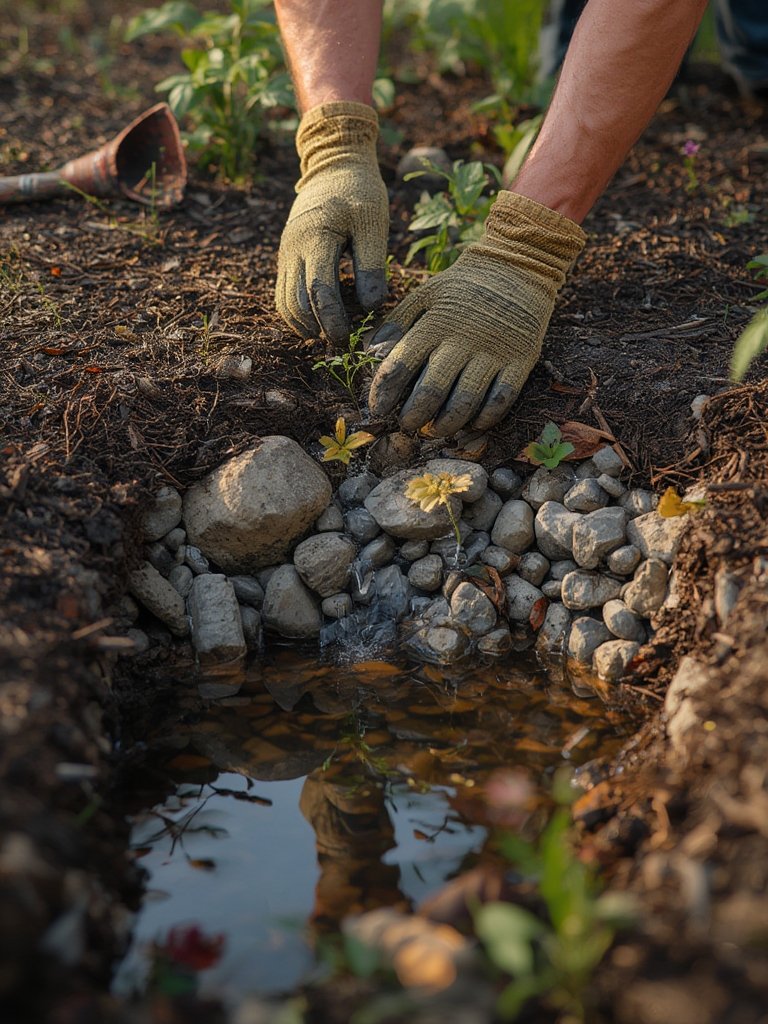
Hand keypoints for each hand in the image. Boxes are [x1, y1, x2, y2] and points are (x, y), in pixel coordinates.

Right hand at [276, 101, 388, 343]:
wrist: (334, 163)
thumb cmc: (360, 191)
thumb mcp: (374, 223)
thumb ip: (372, 265)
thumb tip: (372, 307)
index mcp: (315, 237)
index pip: (318, 290)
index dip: (331, 319)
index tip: (346, 338)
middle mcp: (293, 248)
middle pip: (295, 302)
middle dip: (316, 327)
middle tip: (340, 343)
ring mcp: (286, 253)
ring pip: (283, 301)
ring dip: (302, 324)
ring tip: (327, 335)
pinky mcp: (287, 256)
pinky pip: (284, 292)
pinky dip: (296, 312)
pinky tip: (316, 321)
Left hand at [368, 191, 585, 435]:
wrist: (518, 266)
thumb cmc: (463, 287)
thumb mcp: (425, 295)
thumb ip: (396, 324)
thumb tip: (369, 353)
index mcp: (434, 323)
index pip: (400, 366)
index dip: (384, 393)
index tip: (378, 409)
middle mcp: (463, 339)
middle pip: (432, 391)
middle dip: (413, 416)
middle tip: (406, 426)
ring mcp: (494, 351)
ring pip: (466, 401)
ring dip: (446, 424)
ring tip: (435, 430)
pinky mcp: (521, 360)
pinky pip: (501, 399)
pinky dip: (484, 418)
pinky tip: (471, 424)